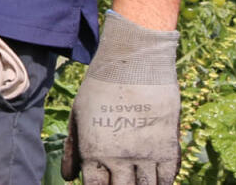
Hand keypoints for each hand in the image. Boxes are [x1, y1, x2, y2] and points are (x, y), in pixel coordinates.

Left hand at [62, 10, 179, 184]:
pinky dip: (162, 182)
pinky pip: (168, 179)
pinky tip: (155, 178)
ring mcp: (145, 155)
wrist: (134, 63)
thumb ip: (73, 149)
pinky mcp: (167, 148)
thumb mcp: (79, 115)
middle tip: (121, 180)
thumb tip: (68, 178)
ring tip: (135, 179)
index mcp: (94, 152)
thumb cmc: (100, 86)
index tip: (102, 183)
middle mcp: (119, 159)